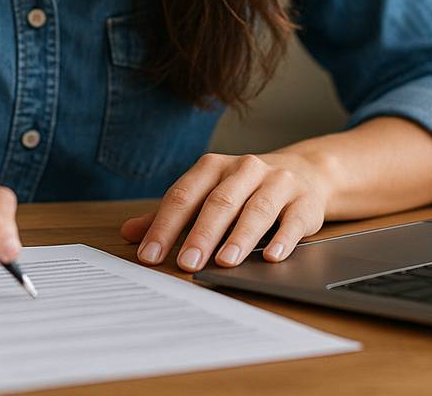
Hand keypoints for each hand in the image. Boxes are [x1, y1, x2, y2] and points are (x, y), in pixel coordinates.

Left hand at [119, 152, 330, 270]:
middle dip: (201, 235)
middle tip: (187, 263)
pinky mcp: (304, 200)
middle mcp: (244, 169)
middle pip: (219, 202)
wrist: (302, 173)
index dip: (164, 226)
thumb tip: (128, 233)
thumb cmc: (243, 191)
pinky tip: (271, 257)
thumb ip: (171, 215)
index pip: (183, 196)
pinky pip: (293, 220)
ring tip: (225, 261)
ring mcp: (276, 182)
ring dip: (239, 237)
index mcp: (212, 167)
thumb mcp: (205, 196)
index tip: (150, 255)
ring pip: (256, 210)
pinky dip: (282, 239)